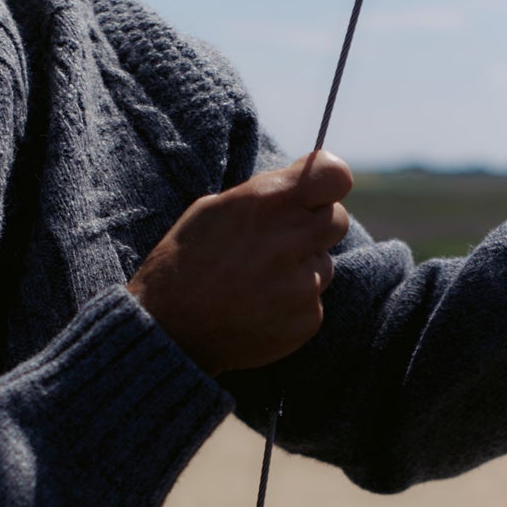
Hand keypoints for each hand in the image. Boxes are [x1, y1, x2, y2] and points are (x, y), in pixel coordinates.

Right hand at [128, 151, 353, 373]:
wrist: (168, 330)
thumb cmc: (184, 262)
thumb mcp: (213, 208)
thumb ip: (266, 194)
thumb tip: (303, 184)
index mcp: (267, 202)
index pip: (335, 175)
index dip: (327, 182)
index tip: (315, 191)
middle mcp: (291, 240)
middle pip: (337, 219)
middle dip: (314, 225)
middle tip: (280, 241)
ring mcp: (304, 284)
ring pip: (325, 264)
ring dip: (302, 268)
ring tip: (259, 281)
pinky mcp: (307, 319)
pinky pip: (315, 302)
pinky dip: (294, 304)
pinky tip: (260, 307)